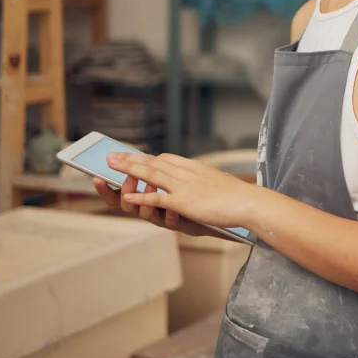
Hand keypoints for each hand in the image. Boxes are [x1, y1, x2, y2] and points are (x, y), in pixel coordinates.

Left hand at [104, 151, 255, 232]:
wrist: (247, 202)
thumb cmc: (237, 195)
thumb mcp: (217, 181)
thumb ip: (203, 179)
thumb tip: (198, 181)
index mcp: (194, 167)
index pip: (166, 159)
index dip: (147, 158)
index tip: (134, 156)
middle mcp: (186, 172)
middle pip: (153, 163)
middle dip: (130, 159)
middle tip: (111, 155)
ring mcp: (183, 186)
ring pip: (150, 175)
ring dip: (128, 170)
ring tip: (110, 166)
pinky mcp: (184, 202)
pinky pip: (158, 198)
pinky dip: (141, 198)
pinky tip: (127, 197)